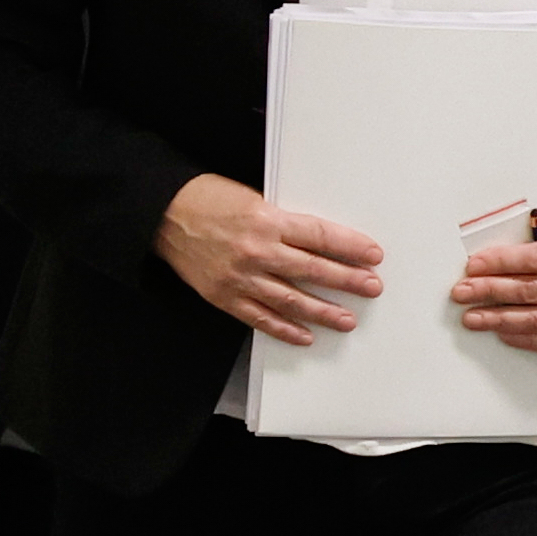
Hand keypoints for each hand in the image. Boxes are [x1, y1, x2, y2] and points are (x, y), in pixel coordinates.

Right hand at [157, 173, 380, 343]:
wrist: (164, 215)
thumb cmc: (208, 200)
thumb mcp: (254, 199)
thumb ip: (284, 222)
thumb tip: (320, 242)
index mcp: (267, 220)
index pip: (320, 236)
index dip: (350, 247)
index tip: (372, 255)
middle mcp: (256, 251)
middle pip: (312, 269)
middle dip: (347, 281)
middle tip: (371, 287)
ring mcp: (240, 278)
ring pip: (290, 300)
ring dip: (322, 312)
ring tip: (346, 319)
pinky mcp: (224, 297)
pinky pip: (259, 318)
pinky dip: (284, 329)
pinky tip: (305, 336)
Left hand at [452, 211, 536, 355]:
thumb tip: (499, 259)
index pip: (535, 262)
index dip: (500, 264)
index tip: (474, 266)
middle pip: (531, 293)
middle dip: (490, 293)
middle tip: (463, 293)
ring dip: (500, 320)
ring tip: (474, 318)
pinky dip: (525, 339)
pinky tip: (505, 333)